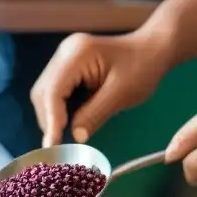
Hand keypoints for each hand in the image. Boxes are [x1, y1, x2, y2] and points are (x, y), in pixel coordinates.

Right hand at [30, 31, 170, 146]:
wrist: (152, 50)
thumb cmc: (143, 68)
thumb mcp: (121, 95)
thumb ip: (95, 115)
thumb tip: (75, 138)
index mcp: (77, 54)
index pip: (53, 91)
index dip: (51, 120)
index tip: (53, 146)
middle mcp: (65, 53)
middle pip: (43, 92)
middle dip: (50, 120)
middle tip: (60, 146)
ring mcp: (65, 58)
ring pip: (46, 94)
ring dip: (53, 116)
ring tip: (66, 137)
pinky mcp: (68, 67)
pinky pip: (56, 92)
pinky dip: (60, 110)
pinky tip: (72, 122)